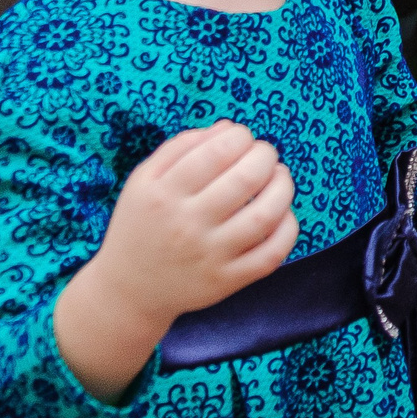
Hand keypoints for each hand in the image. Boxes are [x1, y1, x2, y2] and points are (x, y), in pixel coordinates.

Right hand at [96, 123, 298, 321]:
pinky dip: (287, 228)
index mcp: (162, 194)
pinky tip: (282, 213)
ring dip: (283, 187)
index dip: (240, 137)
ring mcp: (209, 256)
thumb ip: (181, 147)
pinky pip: (271, 253)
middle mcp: (186, 225)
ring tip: (280, 176)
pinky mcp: (226, 281)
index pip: (215, 153)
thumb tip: (229, 128)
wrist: (128, 289)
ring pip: (265, 215)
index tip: (243, 137)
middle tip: (265, 153)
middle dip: (265, 156)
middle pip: (245, 179)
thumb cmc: (142, 225)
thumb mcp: (144, 181)